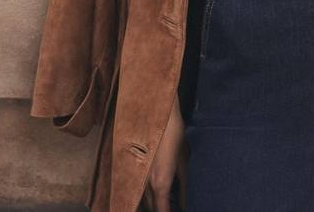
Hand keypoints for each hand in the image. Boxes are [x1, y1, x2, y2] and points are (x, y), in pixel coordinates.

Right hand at [142, 94, 188, 211]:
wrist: (157, 112)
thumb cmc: (174, 134)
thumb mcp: (183, 160)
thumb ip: (183, 185)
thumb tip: (183, 203)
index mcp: (161, 184)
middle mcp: (145, 184)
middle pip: (149, 208)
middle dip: (159, 209)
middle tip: (171, 205)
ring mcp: (136, 176)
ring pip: (141, 199)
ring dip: (150, 203)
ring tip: (163, 198)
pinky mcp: (130, 167)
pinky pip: (136, 187)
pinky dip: (142, 193)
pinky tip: (152, 188)